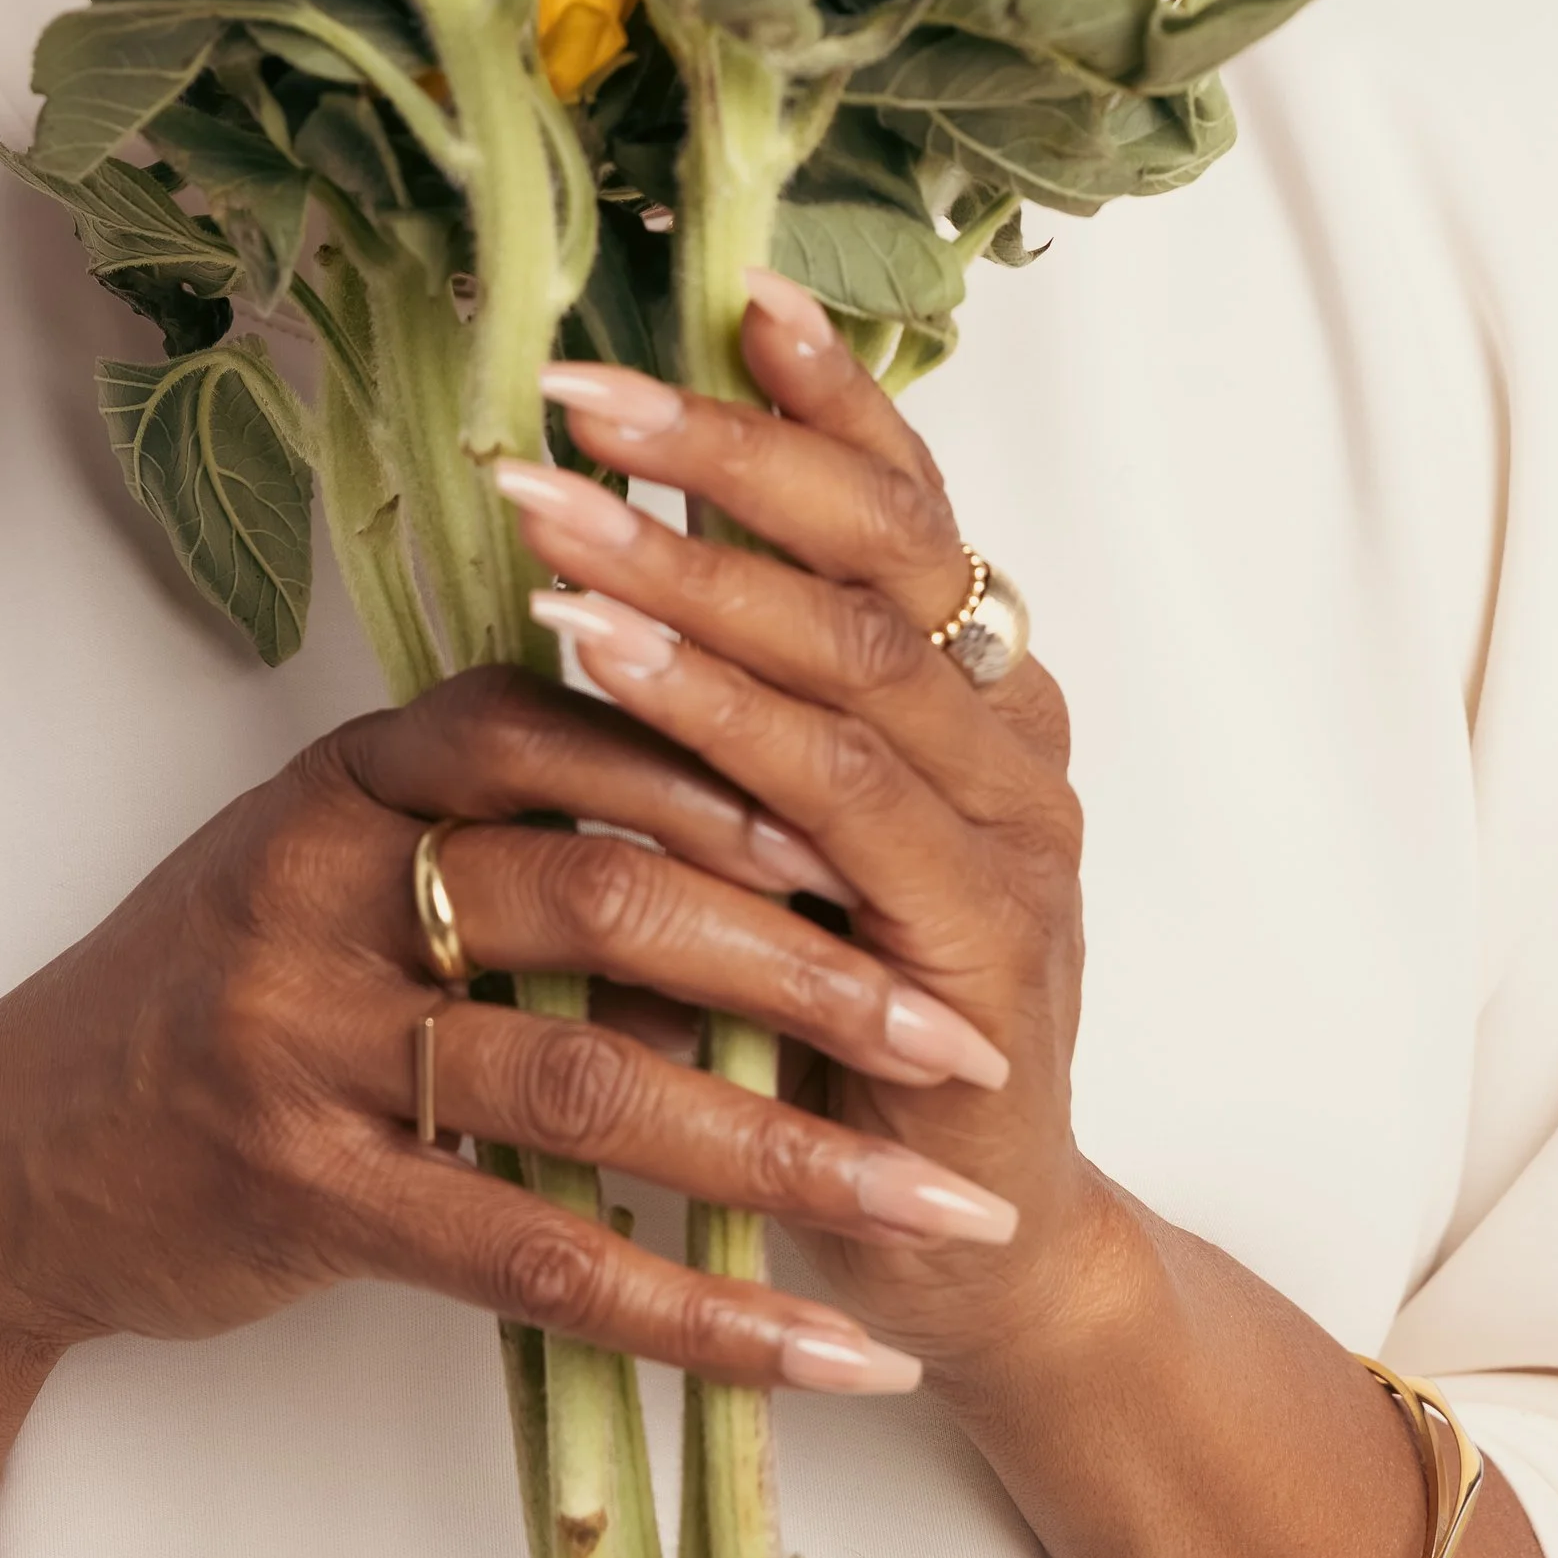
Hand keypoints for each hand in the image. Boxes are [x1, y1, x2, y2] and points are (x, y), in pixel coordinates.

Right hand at [0, 654, 1016, 1398]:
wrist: (15, 1159)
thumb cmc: (226, 982)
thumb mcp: (337, 848)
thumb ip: (498, 803)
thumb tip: (740, 781)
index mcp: (353, 777)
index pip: (557, 721)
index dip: (723, 759)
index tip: (882, 812)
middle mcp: (323, 884)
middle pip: (607, 894)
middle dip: (807, 966)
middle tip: (961, 1027)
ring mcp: (305, 1040)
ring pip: (592, 1083)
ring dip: (787, 1151)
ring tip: (937, 1201)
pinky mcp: (306, 1195)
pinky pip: (536, 1254)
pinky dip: (696, 1308)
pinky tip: (817, 1346)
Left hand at [500, 269, 1107, 1397]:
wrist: (954, 1262)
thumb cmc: (837, 1024)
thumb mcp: (770, 830)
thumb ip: (723, 695)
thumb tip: (580, 523)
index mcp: (980, 685)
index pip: (903, 503)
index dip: (824, 396)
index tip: (729, 294)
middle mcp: (1013, 736)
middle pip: (875, 549)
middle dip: (720, 457)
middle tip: (575, 393)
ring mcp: (1010, 839)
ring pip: (846, 660)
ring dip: (685, 573)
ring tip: (544, 510)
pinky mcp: (977, 951)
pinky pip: (833, 802)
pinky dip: (710, 716)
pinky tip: (601, 658)